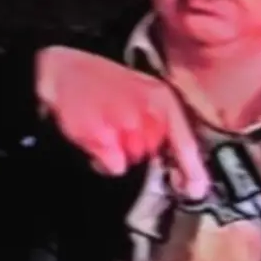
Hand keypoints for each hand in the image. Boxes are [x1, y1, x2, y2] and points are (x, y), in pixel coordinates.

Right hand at [35, 46, 209, 198]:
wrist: (64, 71)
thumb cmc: (104, 82)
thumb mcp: (143, 91)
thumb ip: (162, 122)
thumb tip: (178, 162)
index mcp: (163, 99)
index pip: (185, 141)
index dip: (193, 169)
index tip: (196, 189)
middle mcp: (149, 113)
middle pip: (155, 155)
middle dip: (141, 150)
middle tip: (122, 128)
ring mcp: (127, 127)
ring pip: (134, 162)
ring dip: (121, 154)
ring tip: (107, 127)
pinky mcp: (105, 139)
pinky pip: (114, 166)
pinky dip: (104, 159)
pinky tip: (96, 134)